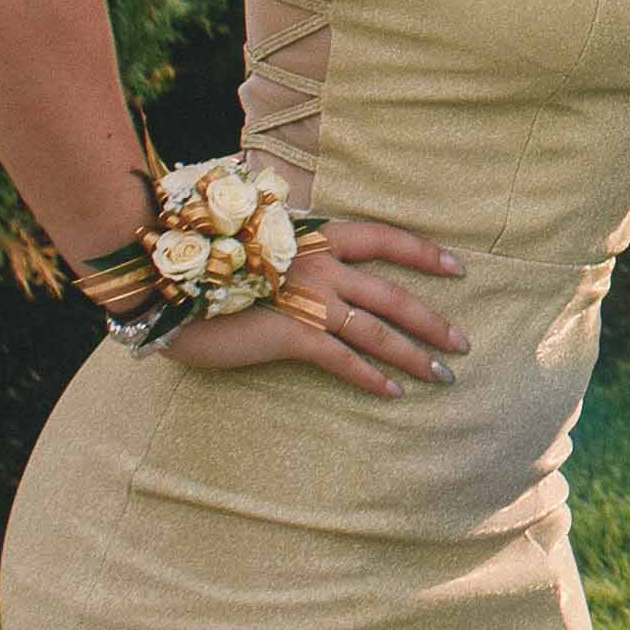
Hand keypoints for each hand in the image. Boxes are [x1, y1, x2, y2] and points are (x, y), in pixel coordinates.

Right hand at [152, 216, 468, 393]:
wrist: (166, 281)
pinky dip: (371, 377)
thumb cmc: (210, 263)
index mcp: (320, 236)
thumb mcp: (263, 242)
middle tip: (463, 343)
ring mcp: (309, 300)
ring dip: (413, 355)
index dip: (424, 253)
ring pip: (377, 331)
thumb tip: (325, 262)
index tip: (458, 268)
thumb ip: (299, 250)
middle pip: (394, 294)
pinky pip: (342, 360)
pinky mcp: (291, 335)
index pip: (386, 238)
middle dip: (433, 321)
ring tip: (442, 374)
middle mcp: (323, 266)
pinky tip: (393, 393)